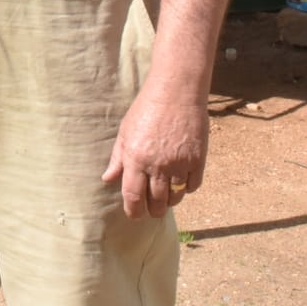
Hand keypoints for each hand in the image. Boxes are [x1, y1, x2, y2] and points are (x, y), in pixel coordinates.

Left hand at [101, 80, 209, 218]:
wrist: (177, 91)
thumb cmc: (147, 108)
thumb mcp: (126, 131)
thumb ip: (117, 158)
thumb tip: (108, 179)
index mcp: (136, 158)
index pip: (133, 196)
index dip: (133, 211)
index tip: (135, 215)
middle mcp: (157, 165)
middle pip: (156, 202)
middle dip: (153, 210)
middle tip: (152, 209)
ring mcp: (180, 163)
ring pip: (175, 197)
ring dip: (170, 201)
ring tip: (166, 196)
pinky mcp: (198, 159)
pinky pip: (193, 186)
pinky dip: (187, 188)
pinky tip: (182, 181)